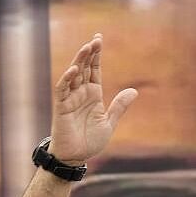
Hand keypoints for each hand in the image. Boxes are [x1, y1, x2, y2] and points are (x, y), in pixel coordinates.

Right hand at [48, 33, 137, 163]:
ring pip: (74, 75)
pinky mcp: (62, 107)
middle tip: (96, 39)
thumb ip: (119, 106)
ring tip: (86, 48)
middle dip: (89, 53)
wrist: (76, 157)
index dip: (96, 55)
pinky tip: (74, 70)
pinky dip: (67, 79)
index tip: (99, 39)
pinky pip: (63, 90)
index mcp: (93, 94)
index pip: (94, 70)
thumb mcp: (109, 122)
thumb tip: (134, 90)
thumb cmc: (90, 141)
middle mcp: (81, 93)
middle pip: (85, 68)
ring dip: (79, 61)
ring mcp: (71, 99)